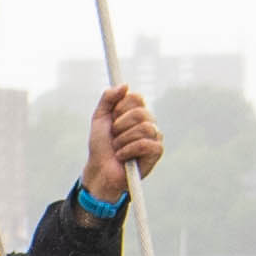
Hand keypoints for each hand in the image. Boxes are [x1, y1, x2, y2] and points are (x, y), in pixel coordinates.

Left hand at [82, 84, 163, 206]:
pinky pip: (145, 144)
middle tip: (114, 137)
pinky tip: (123, 157)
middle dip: (120, 127)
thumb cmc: (101, 146)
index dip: (120, 108)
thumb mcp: (99, 119)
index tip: (112, 119)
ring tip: (118, 149)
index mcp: (137, 112)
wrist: (99, 171)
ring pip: (144, 128)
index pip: (136, 98)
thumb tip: (124, 85)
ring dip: (123, 141)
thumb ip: (108, 99)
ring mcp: (155, 136)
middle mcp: (149, 122)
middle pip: (141, 112)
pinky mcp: (156, 152)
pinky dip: (129, 151)